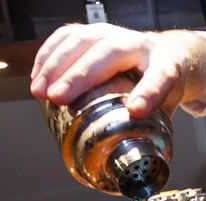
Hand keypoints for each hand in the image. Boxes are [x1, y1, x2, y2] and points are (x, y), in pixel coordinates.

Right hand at [30, 24, 205, 117]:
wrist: (167, 53)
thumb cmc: (164, 84)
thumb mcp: (168, 106)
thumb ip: (156, 131)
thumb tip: (141, 165)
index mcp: (166, 66)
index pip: (160, 77)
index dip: (149, 93)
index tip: (135, 111)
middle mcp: (141, 45)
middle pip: (110, 54)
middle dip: (81, 76)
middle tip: (59, 98)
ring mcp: (116, 33)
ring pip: (84, 40)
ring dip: (56, 65)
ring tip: (40, 91)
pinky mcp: (95, 31)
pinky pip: (68, 36)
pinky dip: (49, 54)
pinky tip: (37, 75)